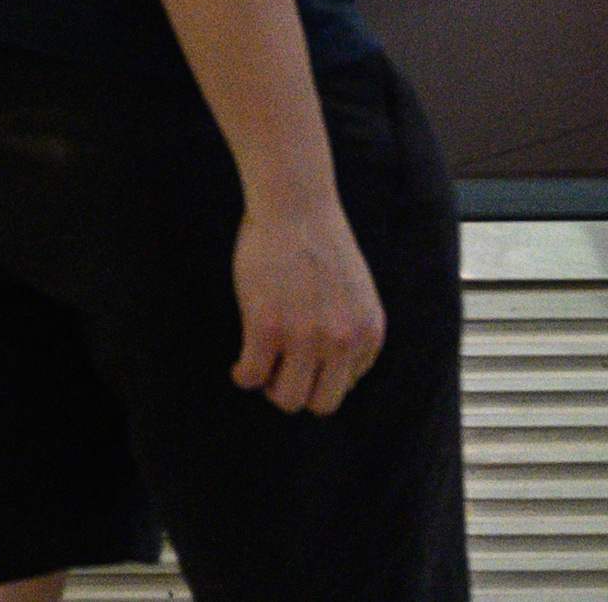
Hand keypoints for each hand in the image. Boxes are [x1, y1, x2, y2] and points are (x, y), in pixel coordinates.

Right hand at [230, 196, 386, 415]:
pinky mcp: (267, 327)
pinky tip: (238, 365)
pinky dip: (243, 376)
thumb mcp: (355, 293)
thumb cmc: (319, 239)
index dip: (319, 376)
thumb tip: (327, 368)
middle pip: (321, 403)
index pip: (346, 385)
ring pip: (287, 397)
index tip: (300, 364)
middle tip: (278, 374)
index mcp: (368, 334)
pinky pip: (251, 374)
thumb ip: (349, 329)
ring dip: (270, 387)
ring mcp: (304, 338)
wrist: (295, 204)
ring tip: (259, 368)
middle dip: (297, 392)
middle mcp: (342, 342)